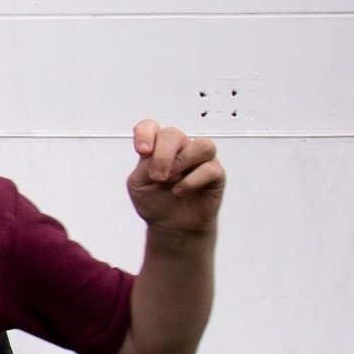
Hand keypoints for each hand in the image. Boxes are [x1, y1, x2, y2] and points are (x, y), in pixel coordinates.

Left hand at [126, 120, 223, 240]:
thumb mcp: (138, 184)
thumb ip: (146, 167)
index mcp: (157, 148)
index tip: (142, 151)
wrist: (172, 226)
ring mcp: (200, 160)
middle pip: (173, 134)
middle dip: (162, 155)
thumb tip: (167, 160)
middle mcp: (180, 149)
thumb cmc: (154, 202)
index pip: (150, 127)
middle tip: (157, 177)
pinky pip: (210, 168)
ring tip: (170, 181)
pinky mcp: (215, 175)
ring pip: (201, 145)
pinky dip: (192, 180)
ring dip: (182, 162)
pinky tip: (179, 191)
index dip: (145, 133)